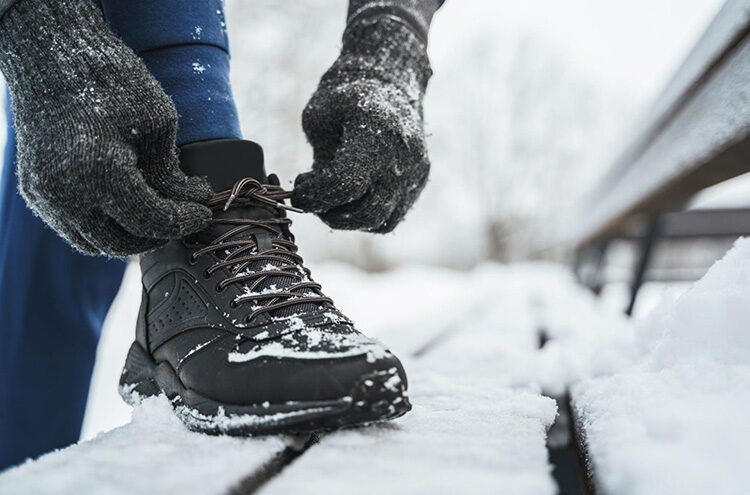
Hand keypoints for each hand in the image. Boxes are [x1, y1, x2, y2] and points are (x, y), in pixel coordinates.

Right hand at [0, 0, 212, 255]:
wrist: (53, 55)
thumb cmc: (111, 81)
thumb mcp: (157, 123)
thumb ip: (172, 172)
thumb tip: (193, 201)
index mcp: (100, 175)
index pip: (151, 222)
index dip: (184, 221)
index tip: (205, 212)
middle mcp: (66, 194)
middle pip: (122, 243)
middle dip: (159, 235)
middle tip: (184, 216)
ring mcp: (45, 196)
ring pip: (95, 244)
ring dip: (130, 238)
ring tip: (158, 215)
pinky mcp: (36, 192)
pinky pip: (74, 229)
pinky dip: (103, 228)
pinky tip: (128, 208)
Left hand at [292, 16, 431, 232]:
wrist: (388, 77)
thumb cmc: (346, 96)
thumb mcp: (319, 117)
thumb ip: (318, 161)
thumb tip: (312, 199)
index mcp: (377, 131)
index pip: (344, 184)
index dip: (314, 197)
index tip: (298, 192)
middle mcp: (403, 156)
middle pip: (365, 211)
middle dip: (330, 213)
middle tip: (312, 198)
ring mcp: (416, 171)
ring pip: (380, 221)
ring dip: (348, 219)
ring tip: (330, 198)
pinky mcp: (419, 181)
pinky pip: (391, 216)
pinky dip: (367, 217)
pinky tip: (350, 199)